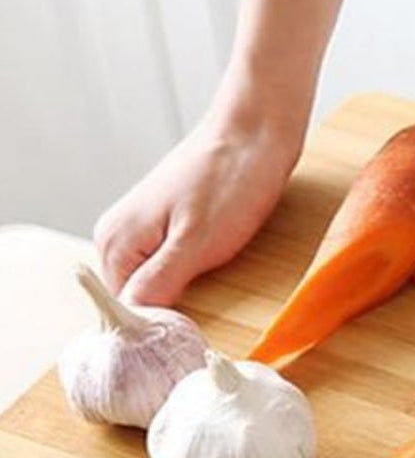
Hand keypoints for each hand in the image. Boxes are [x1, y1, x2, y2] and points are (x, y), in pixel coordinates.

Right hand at [94, 98, 303, 306]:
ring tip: (215, 268)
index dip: (160, 325)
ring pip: (159, 284)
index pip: (125, 311)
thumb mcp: (196, 242)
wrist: (256, 131)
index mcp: (115, 243)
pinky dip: (195, 271)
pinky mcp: (167, 225)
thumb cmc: (231, 180)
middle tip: (211, 294)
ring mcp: (142, 229)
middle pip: (139, 299)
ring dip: (188, 289)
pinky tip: (216, 257)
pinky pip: (173, 265)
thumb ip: (159, 283)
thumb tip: (131, 321)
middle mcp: (118, 236)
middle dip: (175, 306)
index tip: (193, 325)